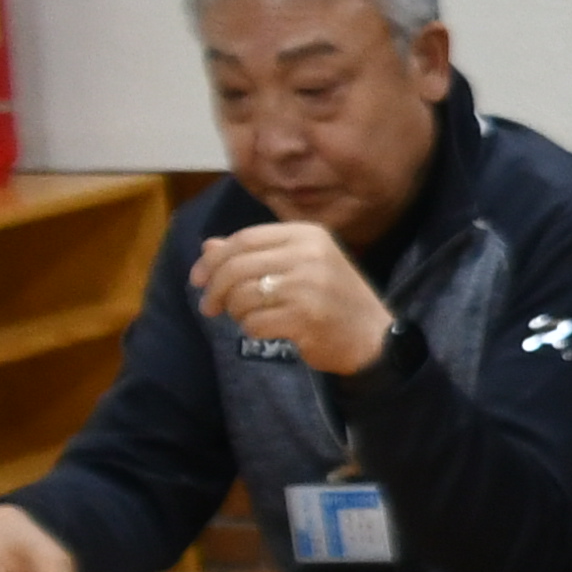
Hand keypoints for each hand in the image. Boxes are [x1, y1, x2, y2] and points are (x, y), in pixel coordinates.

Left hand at [191, 223, 395, 377]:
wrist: (373, 336)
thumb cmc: (333, 297)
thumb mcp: (299, 265)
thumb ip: (255, 254)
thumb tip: (208, 247)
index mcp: (307, 235)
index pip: (244, 239)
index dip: (213, 259)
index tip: (197, 278)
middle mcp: (308, 255)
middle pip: (237, 267)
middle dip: (214, 289)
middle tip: (209, 307)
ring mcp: (308, 286)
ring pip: (242, 296)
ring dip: (236, 312)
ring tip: (249, 317)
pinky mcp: (305, 318)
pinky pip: (255, 323)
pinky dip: (253, 329)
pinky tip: (268, 329)